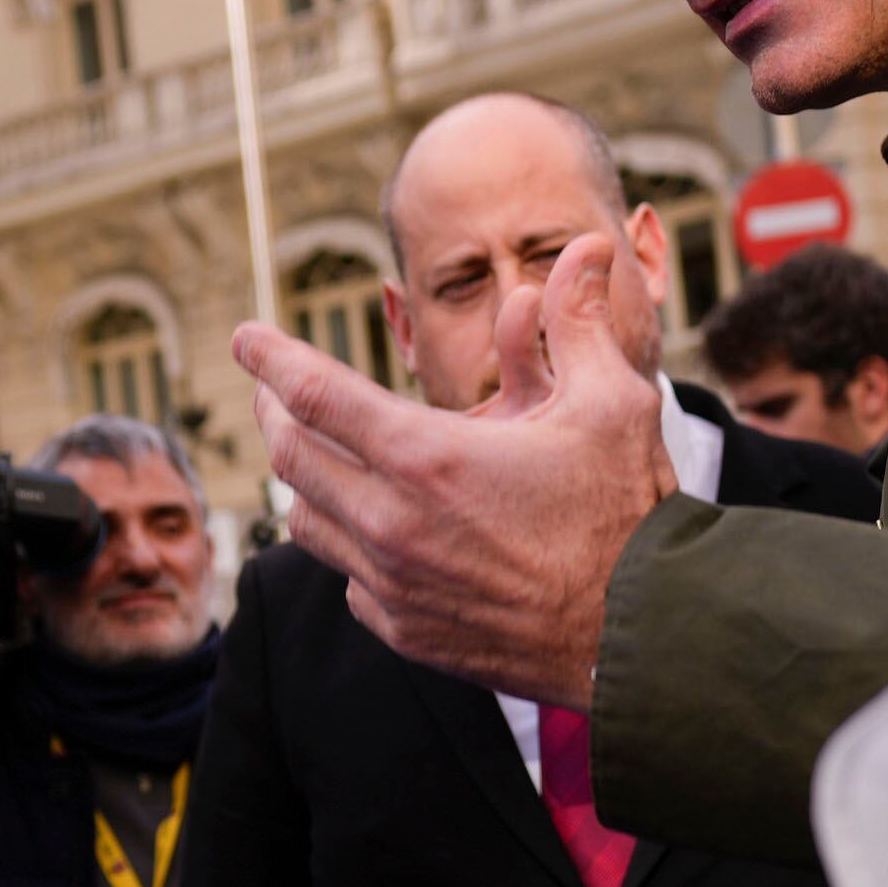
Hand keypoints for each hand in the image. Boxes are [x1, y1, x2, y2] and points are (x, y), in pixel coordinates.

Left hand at [230, 230, 673, 709]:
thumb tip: (583, 249)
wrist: (643, 637)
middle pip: (291, 458)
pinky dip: (348, 545)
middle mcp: (393, 524)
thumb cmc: (629, 516)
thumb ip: (578, 321)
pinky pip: (348, 579)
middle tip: (271, 390)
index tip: (244, 338)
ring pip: (307, 523)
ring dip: (303, 481)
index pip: (313, 394)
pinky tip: (371, 528)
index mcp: (427, 458)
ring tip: (310, 452)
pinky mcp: (406, 631)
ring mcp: (394, 584)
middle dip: (273, 413)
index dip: (270, 358)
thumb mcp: (612, 403)